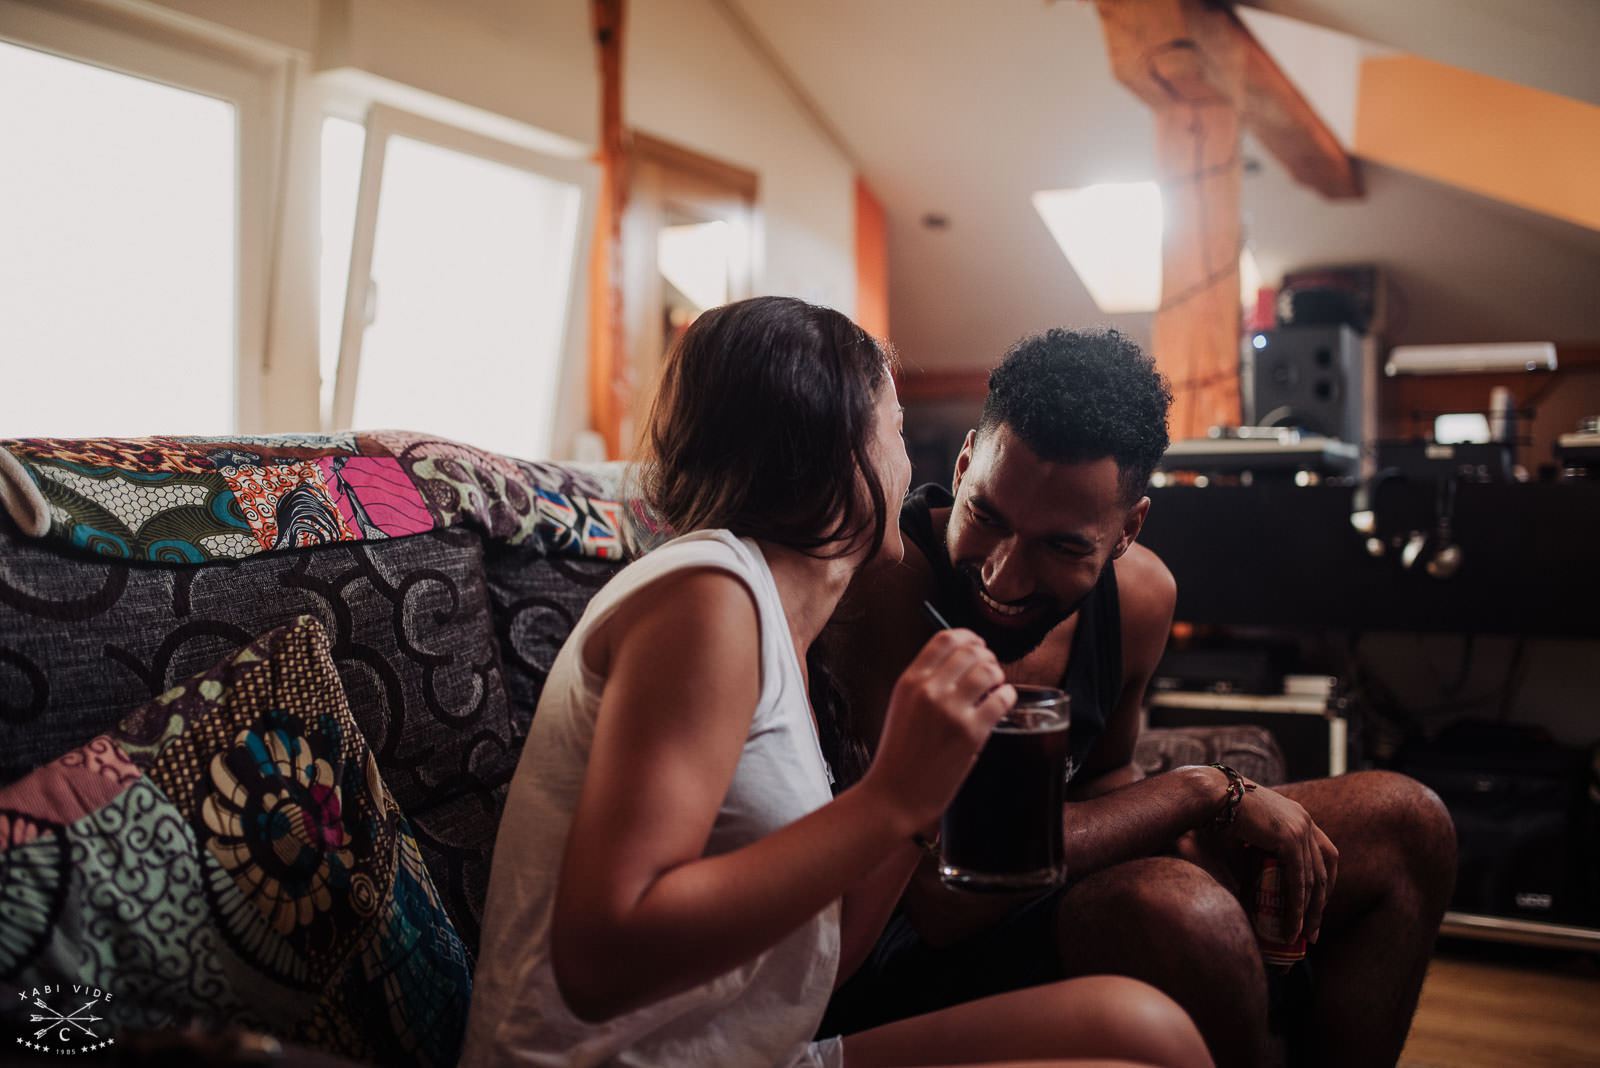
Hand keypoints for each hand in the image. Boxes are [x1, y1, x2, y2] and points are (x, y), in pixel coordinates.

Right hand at [860, 628, 1014, 833]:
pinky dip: (1007, 697)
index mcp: (910, 681)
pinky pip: (1002, 700)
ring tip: (996, 688)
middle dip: (987, 657)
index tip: (977, 645)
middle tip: (990, 670)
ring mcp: (951, 710)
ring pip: (989, 671)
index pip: (946, 638)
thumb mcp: (902, 706)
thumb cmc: (899, 755)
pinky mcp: (971, 733)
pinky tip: (1002, 704)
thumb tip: (960, 665)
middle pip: (971, 651)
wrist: (895, 793)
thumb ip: (926, 683)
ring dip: (998, 676)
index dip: (968, 637)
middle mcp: (929, 690)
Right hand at [1216, 776, 1338, 945]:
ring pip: (1313, 880)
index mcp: (1298, 816)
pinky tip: (1293, 924)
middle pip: (1324, 871)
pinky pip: (1299, 880)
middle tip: (1312, 931)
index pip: (1325, 856)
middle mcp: (1305, 821)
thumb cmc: (1219, 814)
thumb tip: (1252, 888)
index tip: (1317, 907)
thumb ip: (1259, 857)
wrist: (1210, 795)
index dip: (1325, 884)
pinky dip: (1297, 906)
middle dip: (1319, 905)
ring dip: (1308, 912)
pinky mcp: (1289, 838)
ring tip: (1300, 935)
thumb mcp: (1249, 837)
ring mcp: (1300, 828)